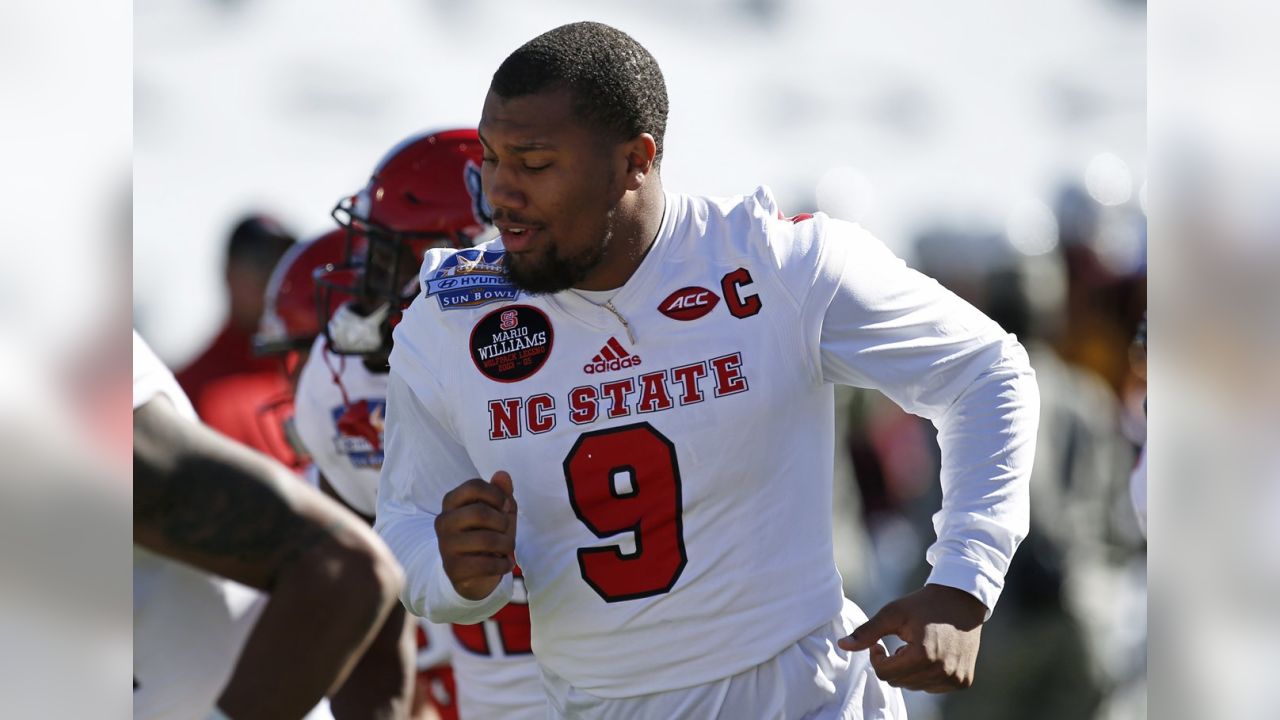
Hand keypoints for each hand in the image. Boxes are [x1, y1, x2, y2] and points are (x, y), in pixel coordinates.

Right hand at [435, 471, 516, 600]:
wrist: (471, 572)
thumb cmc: (485, 534)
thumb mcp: (497, 511)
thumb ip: (501, 492)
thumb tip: (502, 475)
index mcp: (451, 502)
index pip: (473, 486)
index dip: (496, 495)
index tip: (505, 506)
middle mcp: (443, 522)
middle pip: (480, 512)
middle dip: (503, 522)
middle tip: (506, 531)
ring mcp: (446, 546)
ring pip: (486, 539)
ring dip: (506, 544)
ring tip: (507, 549)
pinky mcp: (453, 569)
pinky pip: (486, 564)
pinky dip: (503, 564)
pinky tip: (505, 564)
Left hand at [838, 583, 986, 692]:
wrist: (962, 601)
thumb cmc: (924, 604)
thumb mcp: (893, 613)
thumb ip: (867, 632)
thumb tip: (842, 645)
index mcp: (923, 656)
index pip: (884, 673)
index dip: (877, 658)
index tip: (880, 643)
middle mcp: (942, 671)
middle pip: (899, 683)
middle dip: (893, 665)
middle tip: (901, 644)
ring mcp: (955, 679)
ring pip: (915, 687)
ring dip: (909, 671)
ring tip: (917, 647)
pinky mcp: (964, 681)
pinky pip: (932, 687)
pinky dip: (926, 675)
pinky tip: (932, 655)